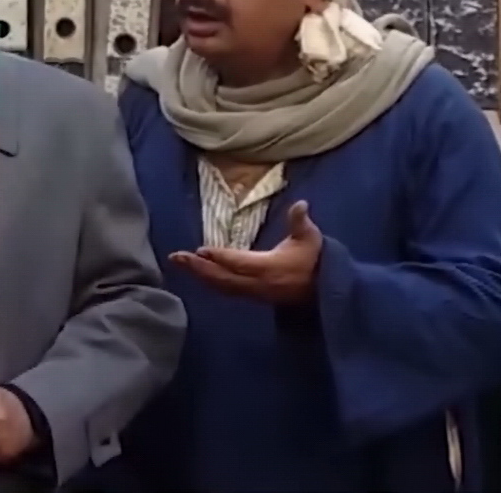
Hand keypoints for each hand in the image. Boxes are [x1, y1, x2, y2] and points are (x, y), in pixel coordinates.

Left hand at [170, 200, 322, 303]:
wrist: (324, 291)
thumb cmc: (314, 259)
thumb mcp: (310, 238)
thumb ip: (300, 221)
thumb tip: (301, 203)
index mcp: (270, 267)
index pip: (240, 263)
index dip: (221, 257)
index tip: (201, 250)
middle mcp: (258, 283)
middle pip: (223, 278)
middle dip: (198, 268)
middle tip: (176, 257)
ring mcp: (253, 293)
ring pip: (221, 286)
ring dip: (199, 275)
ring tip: (179, 263)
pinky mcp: (251, 297)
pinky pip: (225, 291)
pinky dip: (209, 282)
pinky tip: (197, 274)